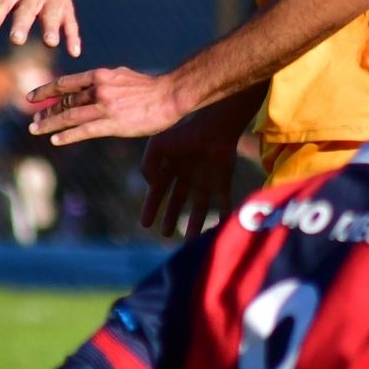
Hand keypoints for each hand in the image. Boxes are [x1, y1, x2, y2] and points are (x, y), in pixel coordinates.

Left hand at [0, 0, 80, 57]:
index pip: (3, 0)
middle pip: (29, 6)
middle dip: (23, 22)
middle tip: (15, 40)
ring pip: (53, 12)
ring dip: (52, 26)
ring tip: (49, 43)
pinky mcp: (67, 6)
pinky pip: (72, 21)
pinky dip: (74, 36)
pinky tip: (75, 52)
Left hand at [25, 67, 182, 145]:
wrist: (170, 95)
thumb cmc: (149, 87)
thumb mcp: (121, 75)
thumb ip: (103, 81)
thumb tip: (88, 85)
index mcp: (100, 76)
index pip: (65, 84)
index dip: (46, 90)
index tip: (31, 97)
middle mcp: (98, 90)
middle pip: (64, 102)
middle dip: (46, 111)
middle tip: (33, 119)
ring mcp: (104, 107)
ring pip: (69, 116)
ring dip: (49, 124)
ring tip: (36, 129)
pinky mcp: (112, 124)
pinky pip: (83, 131)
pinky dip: (67, 136)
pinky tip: (55, 140)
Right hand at [140, 111, 243, 240]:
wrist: (214, 127)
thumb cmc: (184, 134)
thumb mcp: (157, 146)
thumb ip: (148, 165)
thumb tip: (150, 185)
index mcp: (172, 165)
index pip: (159, 190)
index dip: (151, 207)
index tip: (145, 224)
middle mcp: (188, 174)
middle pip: (178, 201)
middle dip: (171, 217)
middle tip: (165, 233)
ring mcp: (206, 179)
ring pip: (200, 207)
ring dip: (195, 224)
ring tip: (190, 242)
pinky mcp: (223, 181)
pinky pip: (223, 202)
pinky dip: (222, 215)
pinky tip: (217, 230)